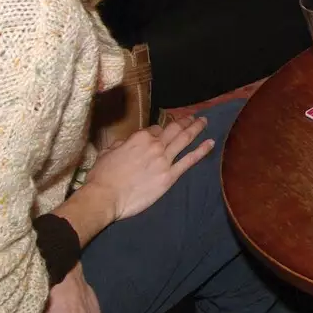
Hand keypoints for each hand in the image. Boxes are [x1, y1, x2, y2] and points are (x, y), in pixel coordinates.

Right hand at [82, 116, 212, 221]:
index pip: (155, 129)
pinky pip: (189, 160)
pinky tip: (210, 143)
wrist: (105, 196)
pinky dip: (201, 150)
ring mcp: (164, 160)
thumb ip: (120, 145)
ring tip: (204, 121)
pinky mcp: (170, 176)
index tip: (164, 131)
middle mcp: (155, 145)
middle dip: (185, 121)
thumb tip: (125, 143)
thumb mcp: (107, 152)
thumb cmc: (102, 176)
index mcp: (139, 138)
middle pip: (174, 129)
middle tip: (194, 116)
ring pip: (185, 140)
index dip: (160, 130)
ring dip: (196, 129)